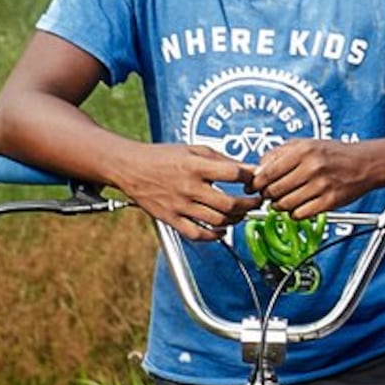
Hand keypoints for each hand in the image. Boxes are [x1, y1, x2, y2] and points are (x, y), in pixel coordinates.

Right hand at [114, 141, 253, 241]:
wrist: (128, 167)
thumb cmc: (162, 157)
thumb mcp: (193, 149)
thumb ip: (222, 159)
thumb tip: (249, 169)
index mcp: (194, 166)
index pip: (232, 174)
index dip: (249, 177)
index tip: (254, 179)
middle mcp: (188, 187)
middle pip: (229, 204)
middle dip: (250, 204)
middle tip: (256, 202)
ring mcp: (179, 205)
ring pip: (217, 220)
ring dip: (236, 219)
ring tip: (240, 213)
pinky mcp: (170, 219)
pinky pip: (197, 234)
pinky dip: (214, 235)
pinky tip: (222, 230)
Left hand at [244, 136, 379, 219]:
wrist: (365, 163)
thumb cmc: (334, 154)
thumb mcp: (304, 144)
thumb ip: (278, 153)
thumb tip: (257, 170)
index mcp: (302, 151)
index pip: (266, 173)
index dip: (255, 183)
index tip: (253, 187)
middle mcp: (312, 167)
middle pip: (273, 190)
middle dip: (267, 195)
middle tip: (269, 194)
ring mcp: (322, 186)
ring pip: (285, 204)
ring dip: (279, 206)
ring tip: (282, 201)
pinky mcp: (330, 202)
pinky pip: (301, 214)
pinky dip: (294, 214)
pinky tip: (297, 207)